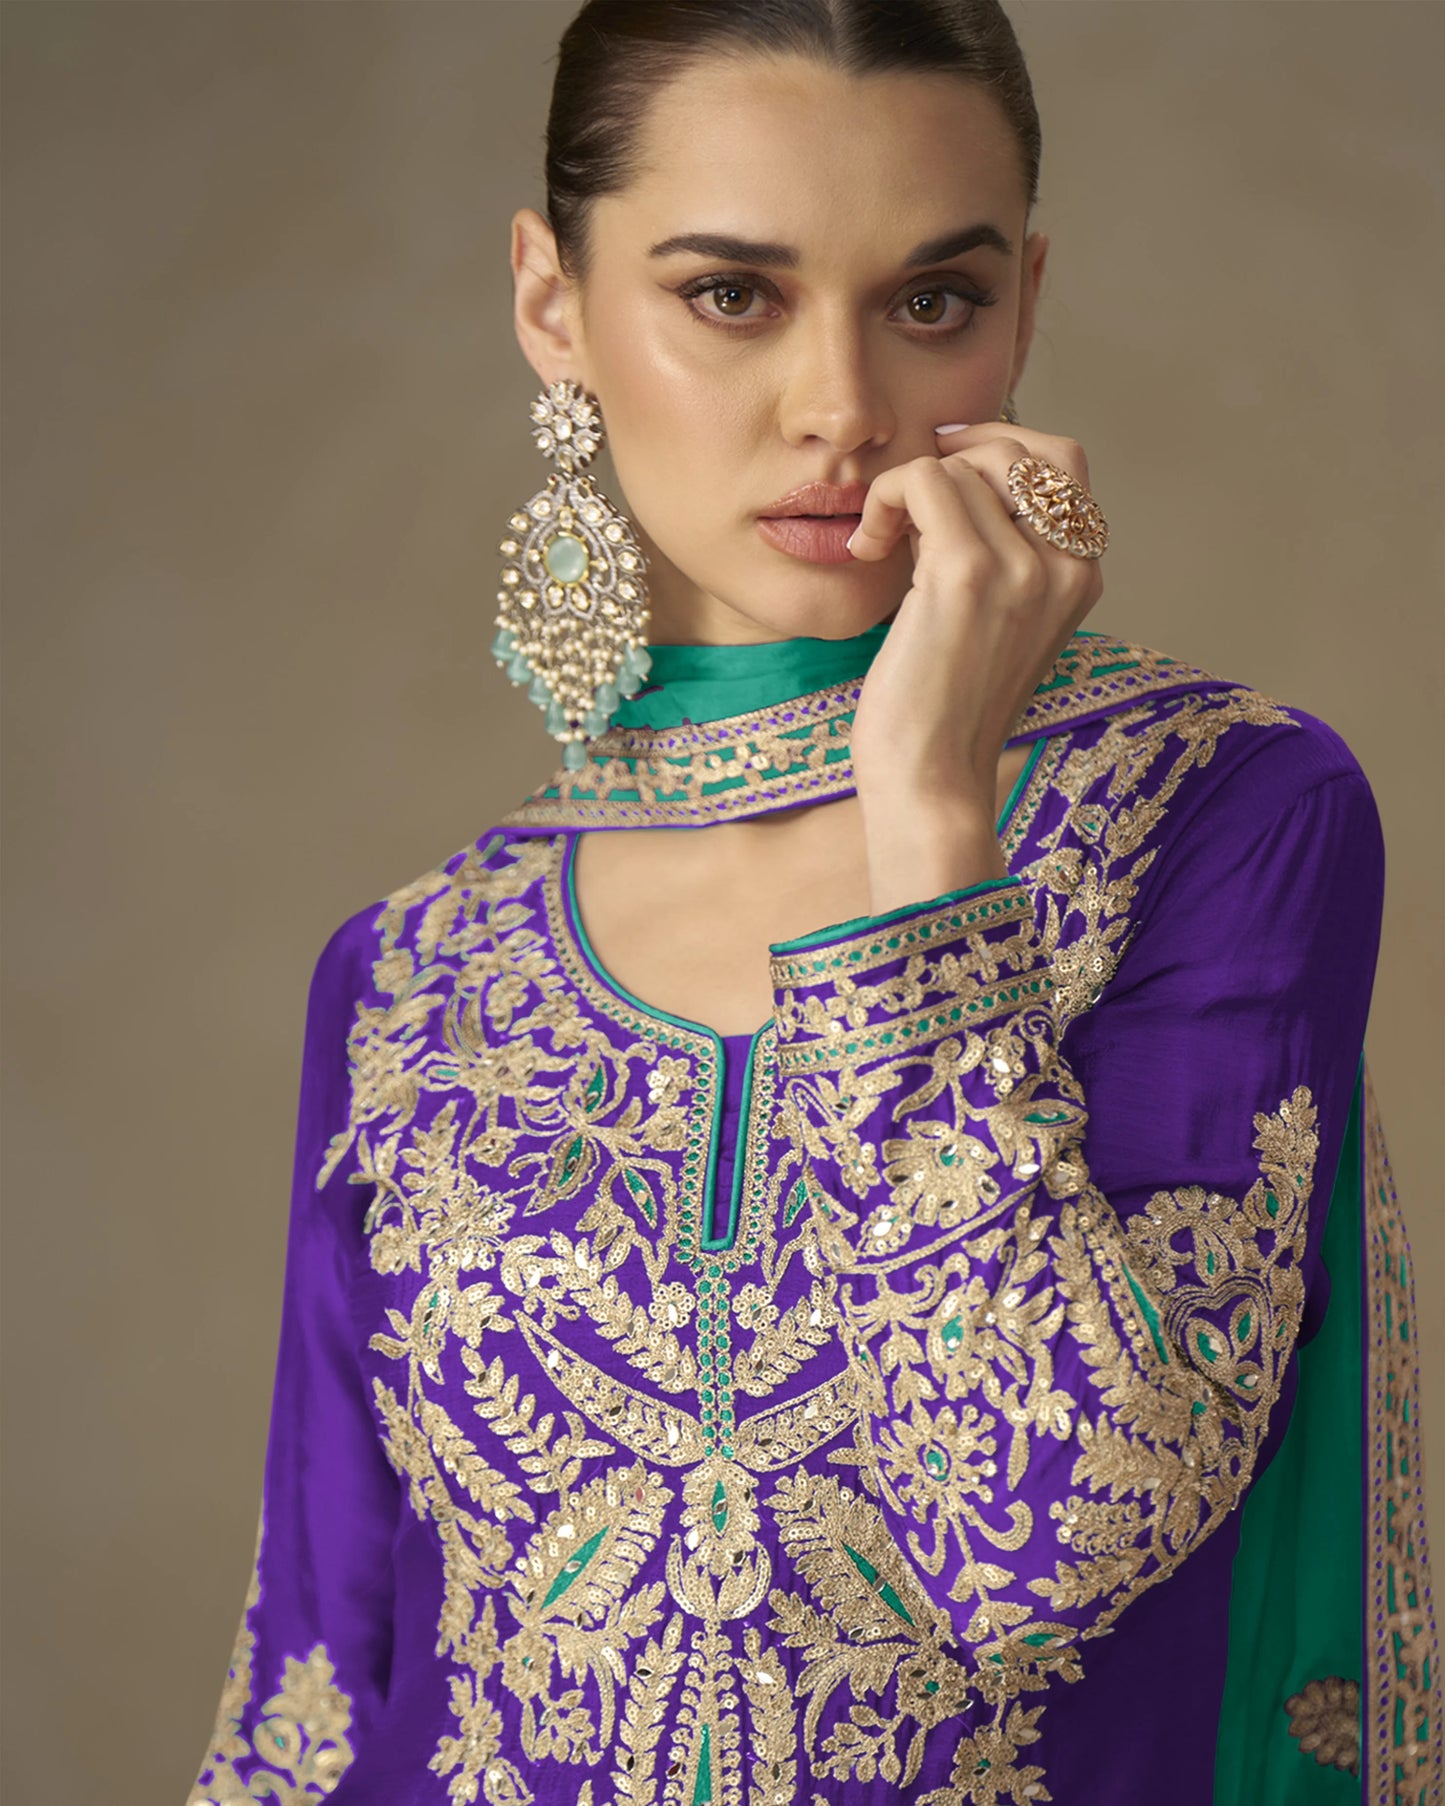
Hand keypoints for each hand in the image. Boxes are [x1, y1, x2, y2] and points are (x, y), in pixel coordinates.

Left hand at [845, 421, 1105, 910]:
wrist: (932, 783)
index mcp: (1082, 577)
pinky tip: (868, 548)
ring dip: (904, 489)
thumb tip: (955, 480)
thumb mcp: (994, 625)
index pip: (1062, 462)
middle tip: (903, 497)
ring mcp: (1023, 567)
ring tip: (883, 544)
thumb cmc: (945, 714)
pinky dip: (884, 500)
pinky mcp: (967, 573)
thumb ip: (1001, 556)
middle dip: (955, 453)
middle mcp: (1066, 566)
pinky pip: (923, 480)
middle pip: (1021, 447)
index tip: (939, 473)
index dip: (995, 448)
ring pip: (962, 464)